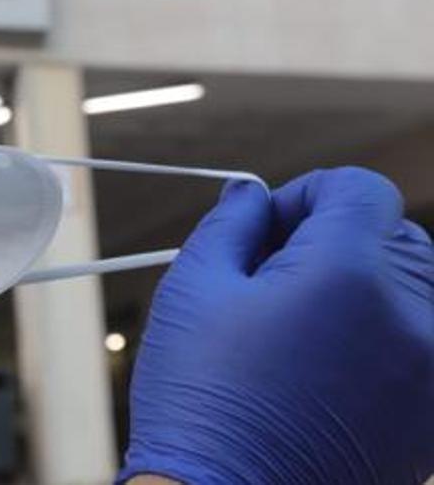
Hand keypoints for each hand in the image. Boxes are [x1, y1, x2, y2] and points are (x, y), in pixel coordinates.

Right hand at [120, 167, 432, 483]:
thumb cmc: (201, 404)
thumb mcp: (194, 291)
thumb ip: (230, 226)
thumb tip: (250, 195)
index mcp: (349, 275)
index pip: (360, 190)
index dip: (307, 192)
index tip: (269, 223)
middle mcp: (413, 316)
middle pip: (394, 234)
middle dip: (334, 237)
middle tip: (272, 274)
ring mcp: (431, 371)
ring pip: (415, 287)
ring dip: (364, 284)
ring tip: (298, 322)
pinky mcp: (432, 415)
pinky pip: (420, 343)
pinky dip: (381, 335)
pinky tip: (322, 363)